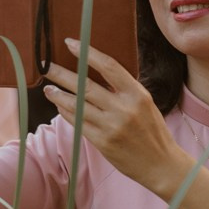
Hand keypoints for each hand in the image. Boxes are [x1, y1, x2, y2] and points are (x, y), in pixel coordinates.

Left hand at [44, 43, 183, 196]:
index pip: (109, 66)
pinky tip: (60, 106)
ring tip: (48, 89)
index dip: (87, 53)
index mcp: (137, 94)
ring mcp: (112, 126)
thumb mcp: (145, 103)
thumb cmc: (153, 131)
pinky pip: (78, 123)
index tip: (71, 44)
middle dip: (62, 74)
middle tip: (47, 67)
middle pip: (86, 86)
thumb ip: (124, 90)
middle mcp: (124, 108)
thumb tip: (96, 73)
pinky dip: (66, 113)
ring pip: (77, 105)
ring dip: (59, 95)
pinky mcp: (103, 142)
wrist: (161, 164)